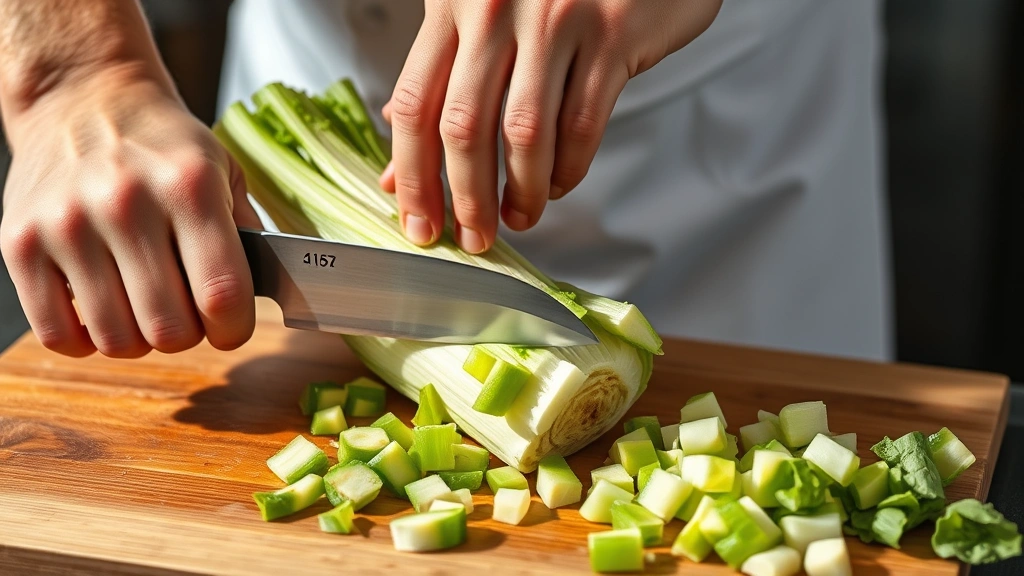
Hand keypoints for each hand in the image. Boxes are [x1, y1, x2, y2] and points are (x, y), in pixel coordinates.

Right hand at [0, 66, 260, 357]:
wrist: (82, 98)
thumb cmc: (163, 144)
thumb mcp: (223, 171)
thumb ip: (248, 236)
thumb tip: (267, 296)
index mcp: (188, 185)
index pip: (222, 294)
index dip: (235, 328)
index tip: (231, 325)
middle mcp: (125, 202)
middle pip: (169, 329)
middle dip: (189, 337)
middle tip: (188, 315)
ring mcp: (66, 224)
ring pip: (116, 339)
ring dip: (140, 341)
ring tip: (145, 309)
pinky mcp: (19, 243)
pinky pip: (58, 334)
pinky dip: (86, 341)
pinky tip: (103, 312)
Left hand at [378, 0, 720, 252]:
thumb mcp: (481, 14)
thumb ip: (441, 80)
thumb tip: (400, 166)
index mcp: (454, 3)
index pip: (417, 104)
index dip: (413, 175)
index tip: (419, 221)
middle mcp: (497, 7)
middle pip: (464, 126)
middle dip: (465, 197)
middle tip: (473, 237)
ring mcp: (557, 18)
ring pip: (525, 132)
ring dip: (520, 192)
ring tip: (519, 218)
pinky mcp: (612, 32)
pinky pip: (581, 122)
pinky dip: (568, 167)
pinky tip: (557, 184)